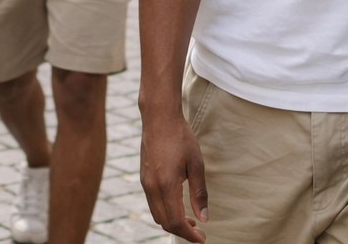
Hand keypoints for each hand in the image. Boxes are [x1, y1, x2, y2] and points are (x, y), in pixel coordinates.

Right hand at [140, 111, 208, 241]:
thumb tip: (204, 218)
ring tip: (191, 220)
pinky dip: (165, 211)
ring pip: (157, 214)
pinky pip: (153, 203)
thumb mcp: (196, 164)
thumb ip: (199, 193)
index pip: (176, 222)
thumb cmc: (180, 138)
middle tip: (199, 232)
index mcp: (166, 185)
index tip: (202, 239)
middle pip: (164, 222)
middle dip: (181, 231)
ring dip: (172, 222)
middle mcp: (152, 187)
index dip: (189, 235)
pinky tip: (178, 205)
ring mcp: (145, 183)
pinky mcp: (143, 178)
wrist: (159, 117)